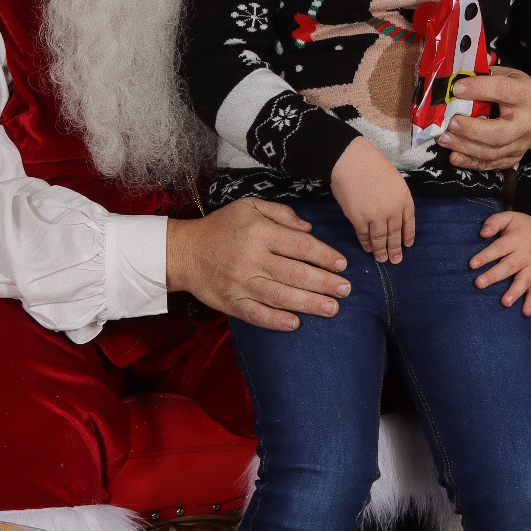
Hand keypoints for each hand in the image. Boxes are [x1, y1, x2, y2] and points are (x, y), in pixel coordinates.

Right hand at [165, 200, 350, 332]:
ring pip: (281, 296)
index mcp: (259, 232)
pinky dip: (276, 321)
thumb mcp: (249, 206)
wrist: (184, 251)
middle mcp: (252, 258)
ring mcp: (241, 283)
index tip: (342, 265)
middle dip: (325, 283)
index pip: (300, 246)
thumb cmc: (221, 227)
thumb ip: (281, 213)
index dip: (325, 256)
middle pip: (296, 273)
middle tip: (346, 290)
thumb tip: (309, 229)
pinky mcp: (231, 302)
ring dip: (309, 304)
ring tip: (332, 308)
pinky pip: (256, 315)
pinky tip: (296, 324)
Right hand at [331, 137, 415, 262]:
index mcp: (404, 198)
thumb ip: (394, 198)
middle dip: (395, 249)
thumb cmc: (370, 164)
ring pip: (380, 238)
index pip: (409, 222)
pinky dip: (366, 243)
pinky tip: (368, 249)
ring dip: (381, 250)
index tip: (408, 245)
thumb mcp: (393, 179)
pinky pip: (364, 235)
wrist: (350, 160)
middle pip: (395, 234)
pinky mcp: (359, 219)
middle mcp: (393, 210)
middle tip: (396, 261)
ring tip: (382, 260)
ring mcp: (376, 216)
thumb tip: (390, 215)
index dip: (408, 235)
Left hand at [440, 69, 530, 170]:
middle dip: (470, 129)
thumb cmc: (516, 89)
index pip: (502, 90)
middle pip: (498, 133)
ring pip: (491, 152)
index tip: (456, 89)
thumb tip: (453, 79)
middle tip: (449, 122)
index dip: (478, 89)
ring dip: (464, 146)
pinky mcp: (513, 158)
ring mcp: (521, 144)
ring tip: (444, 138)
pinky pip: (490, 164)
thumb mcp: (506, 75)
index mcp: (525, 95)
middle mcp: (527, 123)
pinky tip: (454, 156)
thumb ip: (483, 76)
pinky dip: (470, 162)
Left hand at [470, 210, 530, 315]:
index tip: (472, 264)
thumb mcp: (508, 217)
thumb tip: (482, 233)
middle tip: (479, 284)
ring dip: (515, 292)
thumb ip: (494, 222)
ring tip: (505, 302)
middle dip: (494, 276)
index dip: (486, 256)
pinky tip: (525, 313)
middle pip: (510, 266)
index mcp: (516, 239)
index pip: (499, 248)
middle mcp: (525, 255)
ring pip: (524, 280)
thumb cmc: (520, 226)